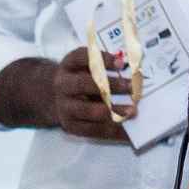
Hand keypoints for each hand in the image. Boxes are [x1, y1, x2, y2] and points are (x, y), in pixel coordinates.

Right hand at [0, 52, 134, 145]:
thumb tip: (129, 66)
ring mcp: (64, 107)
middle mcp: (63, 85)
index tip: (122, 63)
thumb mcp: (86, 64)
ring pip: (87, 110)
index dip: (102, 59)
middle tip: (131, 88)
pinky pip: (92, 130)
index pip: (82, 57)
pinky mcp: (70, 125)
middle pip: (84, 84)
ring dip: (111, 111)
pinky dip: (111, 131)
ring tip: (131, 111)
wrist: (56, 97)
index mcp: (68, 65)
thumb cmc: (80, 77)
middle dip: (110, 86)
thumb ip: (103, 64)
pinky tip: (126, 129)